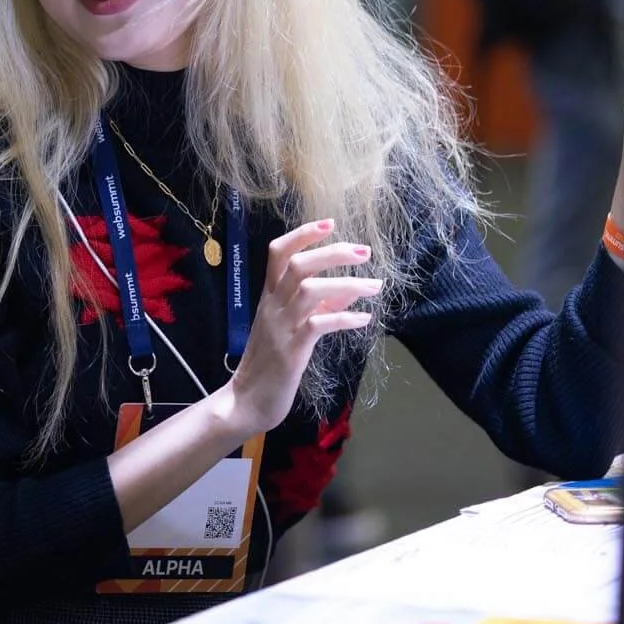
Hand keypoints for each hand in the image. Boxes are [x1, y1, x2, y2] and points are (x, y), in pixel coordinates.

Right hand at [228, 221, 381, 435]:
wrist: (248, 400)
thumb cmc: (271, 363)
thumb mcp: (293, 327)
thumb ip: (320, 306)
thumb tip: (350, 289)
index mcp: (269, 296)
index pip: (278, 252)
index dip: (303, 234)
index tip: (330, 222)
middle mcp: (273, 306)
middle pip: (299, 265)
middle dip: (333, 253)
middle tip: (365, 251)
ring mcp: (281, 327)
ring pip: (310, 290)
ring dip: (347, 284)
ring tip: (375, 286)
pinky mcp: (291, 350)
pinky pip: (319, 324)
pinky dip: (345, 318)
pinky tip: (365, 319)